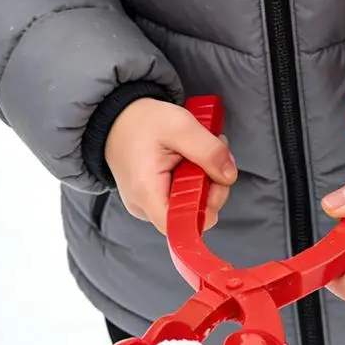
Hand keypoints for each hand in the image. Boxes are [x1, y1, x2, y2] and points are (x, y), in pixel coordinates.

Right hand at [105, 98, 236, 233]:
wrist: (115, 118)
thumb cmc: (141, 121)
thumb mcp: (179, 126)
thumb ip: (208, 151)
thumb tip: (229, 176)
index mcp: (147, 193)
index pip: (184, 226)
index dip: (208, 207)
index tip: (213, 179)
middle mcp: (144, 207)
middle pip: (192, 216)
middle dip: (211, 186)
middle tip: (211, 155)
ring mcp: (146, 205)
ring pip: (189, 206)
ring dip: (203, 180)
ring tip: (198, 153)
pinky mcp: (151, 198)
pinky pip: (181, 198)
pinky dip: (192, 180)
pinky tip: (189, 160)